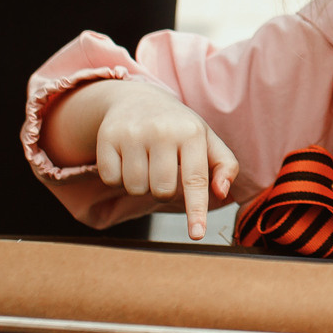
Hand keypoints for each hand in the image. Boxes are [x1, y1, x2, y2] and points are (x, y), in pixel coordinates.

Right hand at [88, 82, 240, 239]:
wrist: (137, 98)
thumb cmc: (179, 127)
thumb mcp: (207, 140)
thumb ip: (225, 166)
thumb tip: (221, 192)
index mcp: (191, 133)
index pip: (195, 179)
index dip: (196, 210)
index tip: (196, 234)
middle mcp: (162, 131)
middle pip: (162, 191)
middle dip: (164, 190)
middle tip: (164, 169)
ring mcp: (132, 133)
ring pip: (135, 188)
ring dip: (141, 185)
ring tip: (146, 162)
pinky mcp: (107, 137)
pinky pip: (111, 180)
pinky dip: (119, 178)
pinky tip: (127, 159)